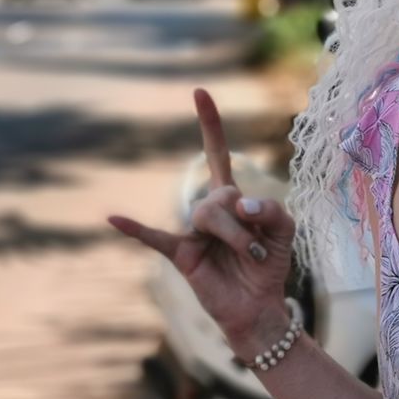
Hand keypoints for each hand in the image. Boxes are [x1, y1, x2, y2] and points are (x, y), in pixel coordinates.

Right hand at [107, 87, 296, 349]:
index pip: (217, 153)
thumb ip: (271, 208)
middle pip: (222, 196)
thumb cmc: (269, 264)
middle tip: (257, 250)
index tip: (199, 91)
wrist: (259, 307)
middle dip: (245, 224)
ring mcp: (192, 231)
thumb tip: (238, 204)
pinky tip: (113, 218)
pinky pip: (155, 237)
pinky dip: (136, 228)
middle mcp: (208, 209)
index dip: (210, 124)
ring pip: (206, 217)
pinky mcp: (181, 255)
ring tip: (248, 257)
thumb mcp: (285, 229)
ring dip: (235, 239)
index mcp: (230, 197)